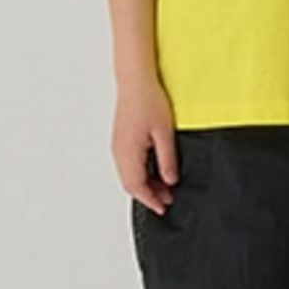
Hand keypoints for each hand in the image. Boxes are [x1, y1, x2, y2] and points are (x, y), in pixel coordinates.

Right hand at [111, 79, 177, 214]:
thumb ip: (167, 160)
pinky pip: (128, 166)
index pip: (137, 186)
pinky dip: (141, 174)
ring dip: (145, 185)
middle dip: (149, 195)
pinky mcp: (121, 141)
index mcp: (128, 152)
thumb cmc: (148, 101)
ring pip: (129, 175)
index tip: (164, 207)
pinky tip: (155, 172)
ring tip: (165, 187)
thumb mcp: (164, 133)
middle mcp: (119, 151)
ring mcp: (118, 146)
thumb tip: (170, 181)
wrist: (135, 81)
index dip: (151, 200)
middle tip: (169, 199)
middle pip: (131, 184)